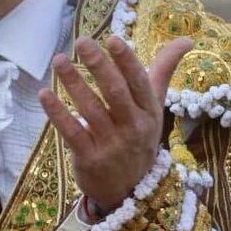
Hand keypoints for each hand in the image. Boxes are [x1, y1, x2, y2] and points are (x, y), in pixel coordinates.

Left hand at [40, 35, 192, 210]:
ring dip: (73, 82)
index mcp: (149, 111)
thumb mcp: (153, 107)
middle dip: (99, 66)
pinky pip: (72, 131)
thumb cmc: (138, 138)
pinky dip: (57, 112)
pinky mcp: (89, 157)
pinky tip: (44, 93)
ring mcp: (111, 143)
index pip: (139, 82)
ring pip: (90, 109)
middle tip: (82, 42)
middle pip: (115, 93)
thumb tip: (186, 38)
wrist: (129, 192)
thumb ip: (162, 71)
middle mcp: (133, 126)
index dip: (127, 61)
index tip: (113, 39)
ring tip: (59, 60)